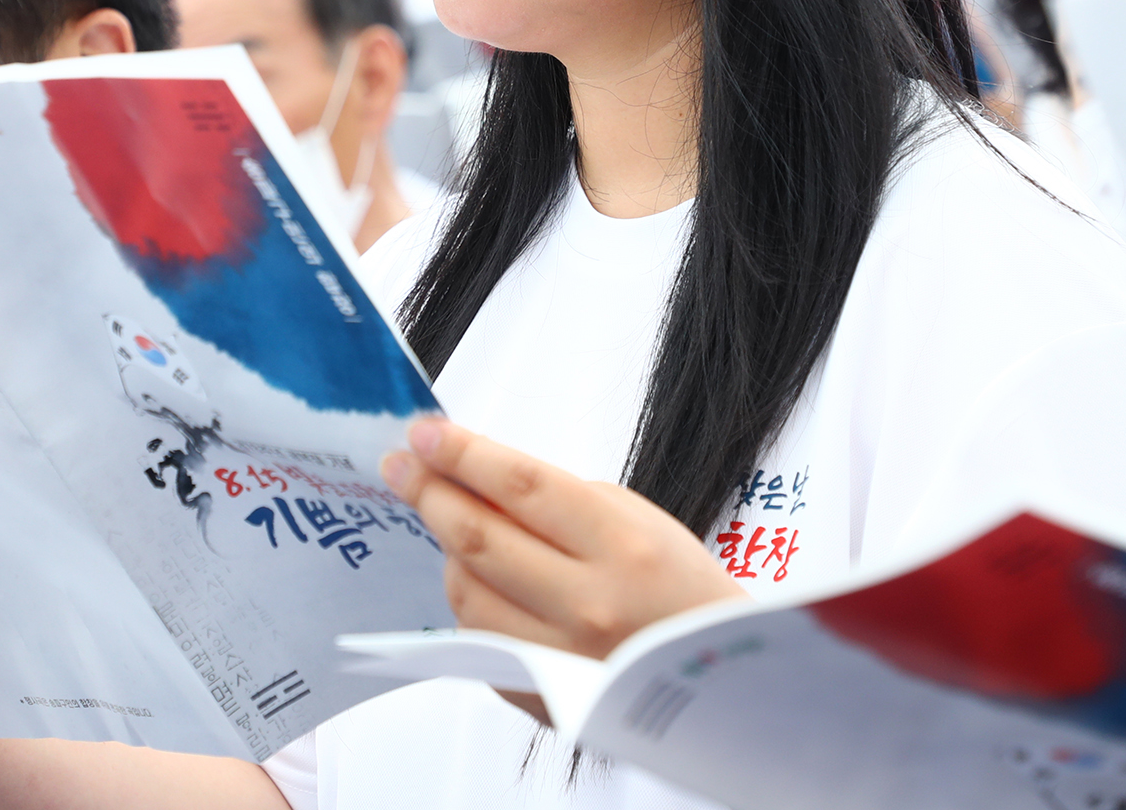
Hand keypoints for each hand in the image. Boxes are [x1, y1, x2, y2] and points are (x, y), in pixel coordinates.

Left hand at [380, 418, 744, 660]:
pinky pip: (479, 638)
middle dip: (430, 492)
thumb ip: (558, 501)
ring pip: (466, 592)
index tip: (425, 432)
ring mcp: (560, 657)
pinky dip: (469, 600)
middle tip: (401, 464)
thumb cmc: (681, 589)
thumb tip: (479, 478)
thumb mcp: (635, 520)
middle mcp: (588, 606)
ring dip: (444, 547)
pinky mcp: (541, 694)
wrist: (723, 679)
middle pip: (479, 537)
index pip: (520, 485)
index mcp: (622, 548)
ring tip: (442, 517)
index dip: (463, 454)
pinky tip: (472, 574)